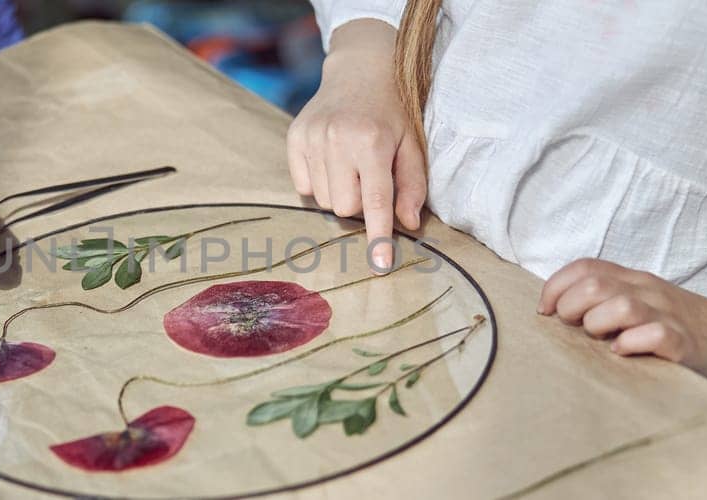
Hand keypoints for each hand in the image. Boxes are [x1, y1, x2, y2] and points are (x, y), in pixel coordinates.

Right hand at [288, 20, 426, 270]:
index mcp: (373, 142)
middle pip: (345, 208)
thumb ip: (412, 185)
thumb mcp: (412, 143)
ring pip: (325, 200)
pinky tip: (332, 160)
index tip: (379, 264)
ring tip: (351, 166)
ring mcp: (312, 138)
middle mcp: (338, 140)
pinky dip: (320, 182)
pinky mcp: (294, 137)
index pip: (375, 201)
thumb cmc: (393, 110)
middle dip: (360, 204)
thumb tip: (409, 224)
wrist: (361, 68)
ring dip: (341, 193)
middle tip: (370, 178)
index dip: (378, 236)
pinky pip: (305, 186)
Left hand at [537, 259, 706, 389]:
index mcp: (634, 281)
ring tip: (601, 340)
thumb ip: (607, 301)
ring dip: (598, 324)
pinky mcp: (684, 343)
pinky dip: (631, 344)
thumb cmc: (684, 325)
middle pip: (593, 284)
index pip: (584, 267)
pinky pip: (653, 335)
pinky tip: (625, 353)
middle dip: (569, 307)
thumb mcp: (644, 303)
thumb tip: (558, 312)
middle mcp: (647, 292)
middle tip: (572, 329)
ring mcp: (667, 315)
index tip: (546, 311)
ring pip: (619, 305)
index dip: (556, 286)